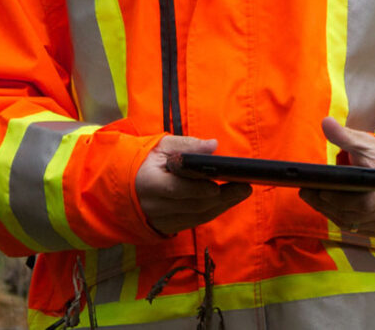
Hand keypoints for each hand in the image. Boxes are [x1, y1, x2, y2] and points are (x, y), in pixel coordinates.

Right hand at [134, 135, 250, 236]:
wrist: (129, 186)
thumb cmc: (148, 161)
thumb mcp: (163, 147)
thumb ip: (187, 146)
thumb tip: (212, 146)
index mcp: (148, 182)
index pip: (175, 189)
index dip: (197, 189)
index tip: (217, 184)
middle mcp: (154, 206)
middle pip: (192, 205)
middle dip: (221, 197)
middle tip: (244, 186)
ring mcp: (161, 220)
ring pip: (197, 216)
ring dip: (222, 205)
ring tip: (242, 191)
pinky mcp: (168, 228)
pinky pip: (196, 222)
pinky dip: (213, 211)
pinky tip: (228, 200)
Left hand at [299, 118, 374, 235]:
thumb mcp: (364, 143)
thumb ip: (344, 136)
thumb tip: (326, 123)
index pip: (364, 202)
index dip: (340, 199)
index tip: (319, 189)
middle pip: (353, 215)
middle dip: (326, 205)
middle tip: (306, 192)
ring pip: (352, 224)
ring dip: (328, 212)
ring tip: (311, 197)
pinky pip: (355, 229)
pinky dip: (338, 218)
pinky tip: (325, 207)